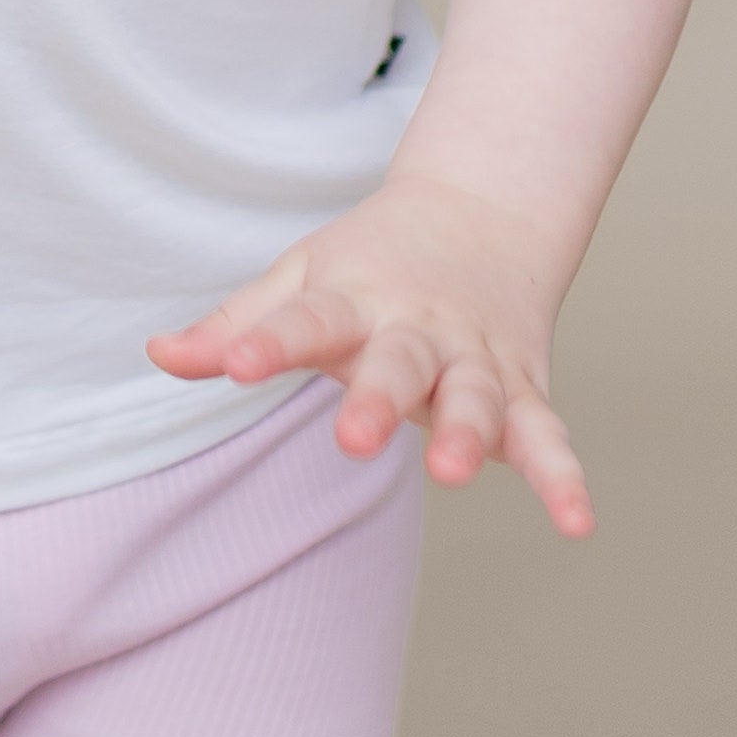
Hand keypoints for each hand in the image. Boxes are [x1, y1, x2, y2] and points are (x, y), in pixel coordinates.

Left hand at [148, 173, 592, 537]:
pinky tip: (577, 522)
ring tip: (453, 473)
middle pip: (399, 362)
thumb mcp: (299, 279)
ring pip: (476, 396)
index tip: (233, 366)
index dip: (267, 343)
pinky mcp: (522, 388)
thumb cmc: (371, 261)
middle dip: (379, 398)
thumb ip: (235, 326)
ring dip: (468, 434)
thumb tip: (160, 355)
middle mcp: (419, 327)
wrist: (484, 213)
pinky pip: (546, 434)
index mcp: (355, 297)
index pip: (305, 321)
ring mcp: (475, 358)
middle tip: (353, 436)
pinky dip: (564, 476)